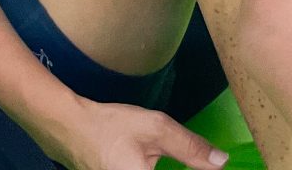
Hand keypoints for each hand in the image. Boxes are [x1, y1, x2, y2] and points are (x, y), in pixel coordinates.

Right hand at [27, 95, 228, 169]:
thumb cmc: (111, 126)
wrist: (69, 128)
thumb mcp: (156, 129)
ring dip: (169, 168)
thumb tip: (222, 162)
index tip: (213, 165)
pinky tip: (152, 161)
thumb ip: (190, 148)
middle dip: (184, 168)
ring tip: (167, 154)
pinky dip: (151, 168)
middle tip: (202, 160)